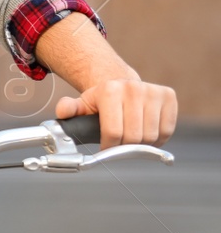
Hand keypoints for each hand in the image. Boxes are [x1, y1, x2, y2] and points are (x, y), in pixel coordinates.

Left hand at [56, 79, 176, 146]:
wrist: (122, 85)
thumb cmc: (101, 100)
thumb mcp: (83, 104)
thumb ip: (70, 109)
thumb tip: (63, 111)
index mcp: (110, 90)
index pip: (113, 132)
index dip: (109, 146)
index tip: (106, 147)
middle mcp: (133, 88)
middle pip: (133, 137)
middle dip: (124, 146)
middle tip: (119, 142)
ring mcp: (153, 91)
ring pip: (151, 136)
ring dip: (142, 144)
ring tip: (131, 136)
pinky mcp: (169, 96)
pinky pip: (167, 131)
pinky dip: (158, 139)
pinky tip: (146, 131)